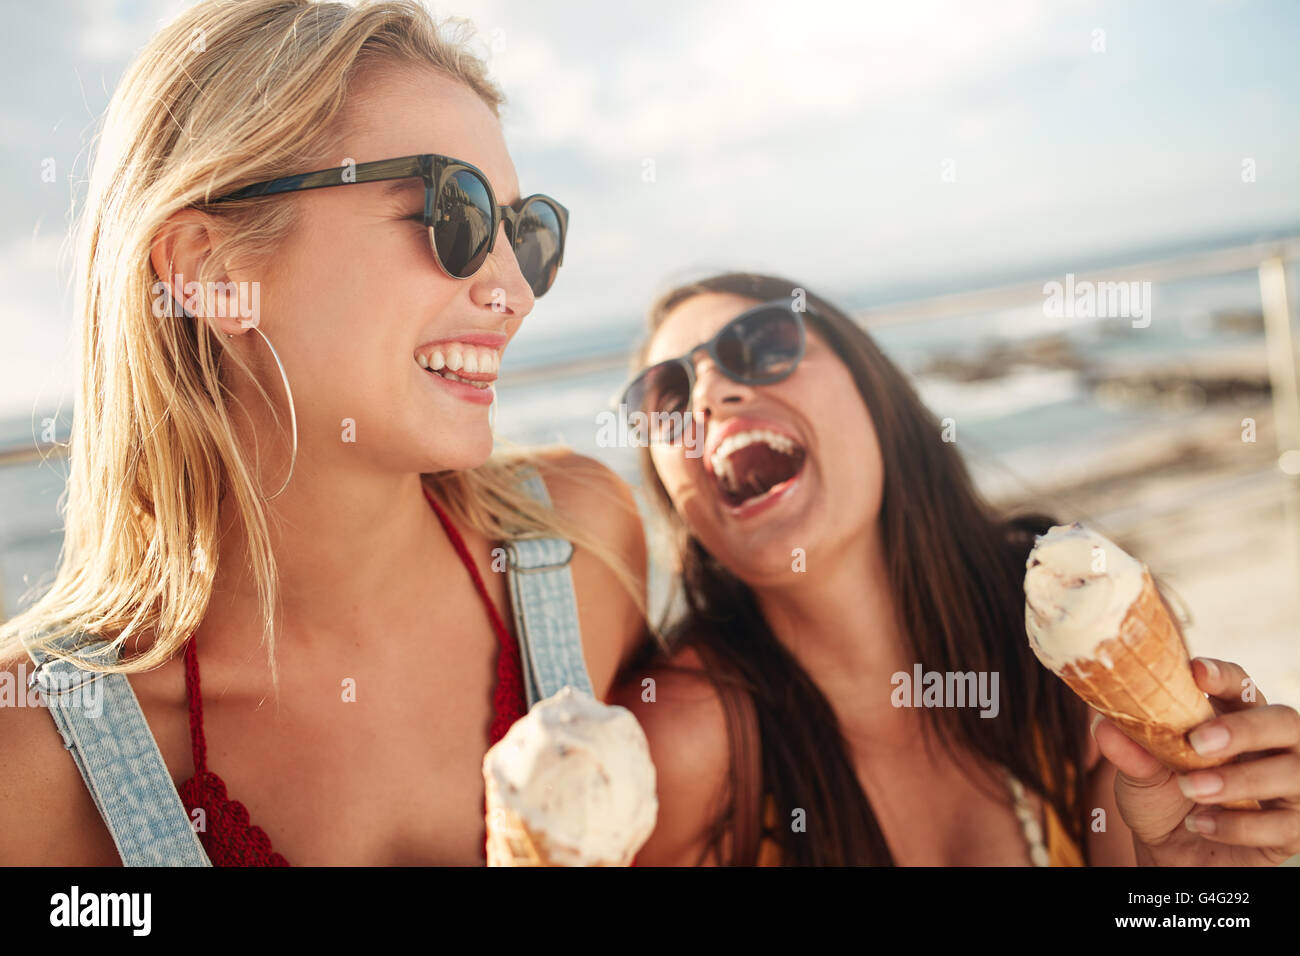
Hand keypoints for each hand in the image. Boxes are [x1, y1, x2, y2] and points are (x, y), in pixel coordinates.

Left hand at [1092, 656, 1299, 865]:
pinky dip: (1238, 825)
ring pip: (1291, 771)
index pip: (1240, 687)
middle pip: (1284, 720)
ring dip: (1238, 780)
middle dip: (1244, 729)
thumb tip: (1102, 725)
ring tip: (1191, 790)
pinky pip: (1283, 823)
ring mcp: (1290, 786)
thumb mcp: (1139, 774)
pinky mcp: (1293, 827)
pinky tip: (1201, 825)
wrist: (1172, 854)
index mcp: (1234, 718)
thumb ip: (1130, 750)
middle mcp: (1272, 746)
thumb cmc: (1162, 800)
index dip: (1224, 676)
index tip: (1196, 671)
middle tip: (1198, 743)